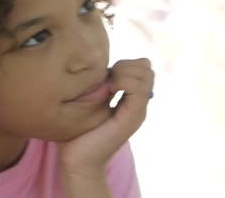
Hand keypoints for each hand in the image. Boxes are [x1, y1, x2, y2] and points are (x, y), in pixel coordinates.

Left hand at [58, 58, 153, 176]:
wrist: (77, 162)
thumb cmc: (77, 132)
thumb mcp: (89, 101)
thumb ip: (98, 85)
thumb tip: (98, 66)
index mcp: (130, 99)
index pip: (143, 67)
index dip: (126, 63)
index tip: (105, 73)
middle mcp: (138, 104)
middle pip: (147, 68)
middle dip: (127, 64)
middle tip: (108, 77)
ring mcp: (138, 111)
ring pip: (147, 75)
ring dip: (126, 72)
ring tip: (109, 84)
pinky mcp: (133, 117)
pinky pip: (139, 89)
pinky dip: (124, 82)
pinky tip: (109, 90)